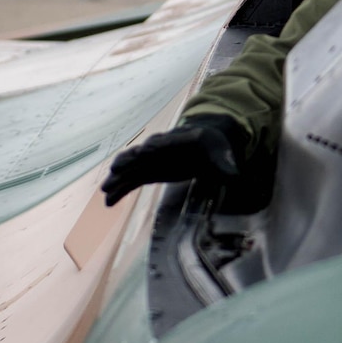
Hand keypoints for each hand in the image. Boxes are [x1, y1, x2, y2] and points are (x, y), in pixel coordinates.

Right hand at [102, 116, 245, 206]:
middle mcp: (159, 149)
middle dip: (129, 161)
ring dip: (119, 178)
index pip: (164, 143)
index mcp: (177, 140)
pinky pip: (131, 181)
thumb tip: (236, 176)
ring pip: (131, 168)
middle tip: (116, 170)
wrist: (204, 144)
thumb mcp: (220, 151)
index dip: (154, 148)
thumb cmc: (212, 144)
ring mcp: (151, 161)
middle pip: (141, 153)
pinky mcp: (148, 172)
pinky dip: (121, 189)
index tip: (143, 153)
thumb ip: (225, 163)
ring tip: (105, 190)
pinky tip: (109, 202)